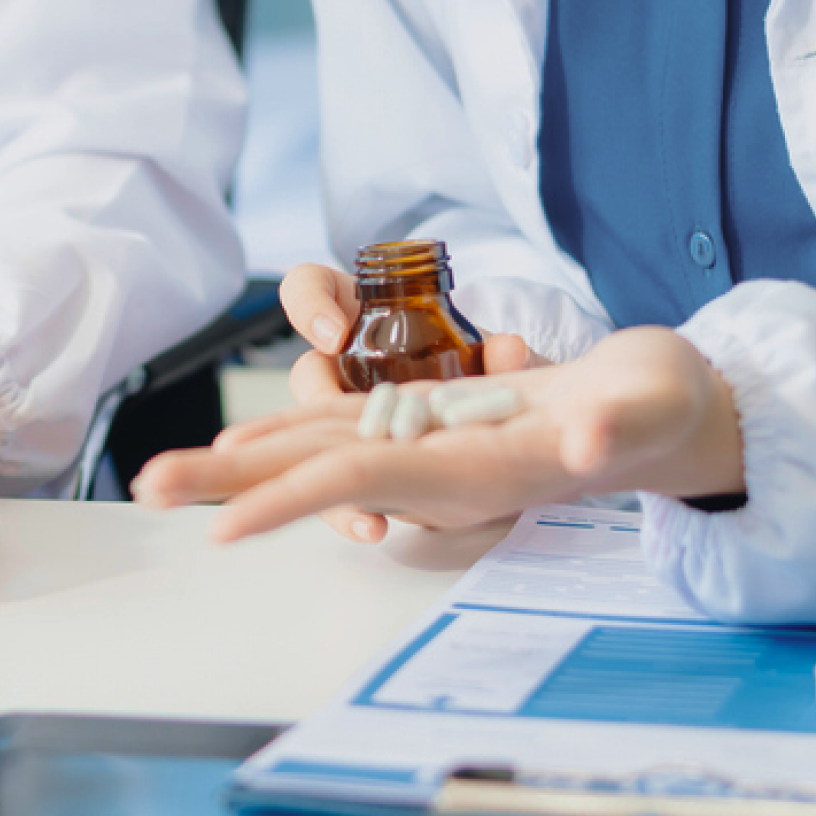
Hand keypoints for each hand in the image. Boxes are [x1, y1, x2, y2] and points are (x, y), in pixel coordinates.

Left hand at [131, 326, 743, 540]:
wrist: (668, 417)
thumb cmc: (662, 410)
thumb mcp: (651, 406)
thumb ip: (619, 428)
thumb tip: (585, 444)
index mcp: (472, 471)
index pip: (361, 481)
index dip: (290, 499)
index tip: (221, 529)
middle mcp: (434, 472)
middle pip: (311, 477)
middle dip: (227, 487)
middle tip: (143, 490)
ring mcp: (427, 451)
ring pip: (313, 457)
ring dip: (237, 466)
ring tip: (159, 476)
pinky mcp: (429, 426)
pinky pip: (342, 435)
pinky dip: (287, 438)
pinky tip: (241, 445)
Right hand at [276, 262, 548, 542]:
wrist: (499, 418)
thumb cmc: (479, 368)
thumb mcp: (491, 355)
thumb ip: (500, 351)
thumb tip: (510, 350)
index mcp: (363, 316)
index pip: (310, 289)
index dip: (310, 306)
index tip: (335, 333)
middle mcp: (344, 366)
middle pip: (306, 372)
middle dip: (318, 402)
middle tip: (343, 420)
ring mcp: (345, 418)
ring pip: (308, 440)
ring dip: (320, 470)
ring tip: (354, 496)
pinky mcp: (357, 463)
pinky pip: (335, 484)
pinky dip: (347, 508)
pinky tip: (372, 526)